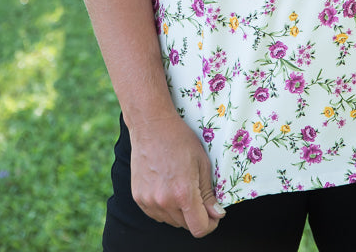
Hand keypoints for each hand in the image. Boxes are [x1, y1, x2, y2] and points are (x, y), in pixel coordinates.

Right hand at [128, 111, 225, 236]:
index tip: (213, 214)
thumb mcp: (202, 162)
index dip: (210, 224)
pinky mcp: (138, 198)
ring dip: (179, 212)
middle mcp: (164, 201)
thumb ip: (209, 193)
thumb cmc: (179, 139)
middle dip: (195, 215)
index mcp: (183, 193)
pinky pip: (156, 214)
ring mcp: (149, 201)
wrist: (151, 125)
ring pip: (171, 221)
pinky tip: (167, 187)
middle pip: (185, 226)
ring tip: (180, 186)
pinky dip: (165, 207)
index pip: (199, 228)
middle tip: (197, 194)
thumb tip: (217, 214)